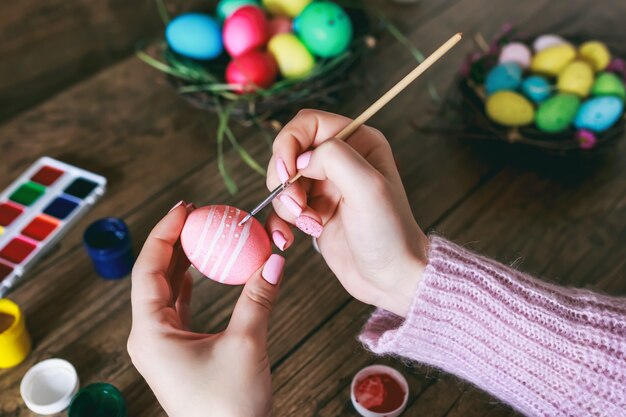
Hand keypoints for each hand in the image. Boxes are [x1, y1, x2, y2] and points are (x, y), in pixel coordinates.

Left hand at [128, 202, 284, 416]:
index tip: (186, 209)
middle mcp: (149, 336)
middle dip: (175, 242)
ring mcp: (162, 344)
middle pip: (155, 276)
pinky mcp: (177, 351)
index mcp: (150, 333)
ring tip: (203, 234)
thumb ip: (258, 297)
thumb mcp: (246, 343)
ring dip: (184, 261)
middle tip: (198, 215)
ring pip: (166, 290)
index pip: (149, 269)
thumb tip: (275, 260)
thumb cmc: (229, 406)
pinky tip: (203, 269)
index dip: (165, 233)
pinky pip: (178, 307)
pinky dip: (191, 284)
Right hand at [266, 110, 427, 316]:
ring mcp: (325, 187)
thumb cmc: (390, 233)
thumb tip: (302, 160)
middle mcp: (340, 160)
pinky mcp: (313, 211)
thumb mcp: (368, 187)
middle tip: (300, 205)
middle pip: (289, 152)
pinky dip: (279, 222)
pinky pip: (282, 208)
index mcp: (358, 142)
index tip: (288, 173)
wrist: (391, 278)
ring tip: (309, 224)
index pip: (307, 123)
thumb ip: (334, 157)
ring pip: (283, 182)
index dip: (289, 143)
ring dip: (286, 204)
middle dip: (286, 180)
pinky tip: (288, 238)